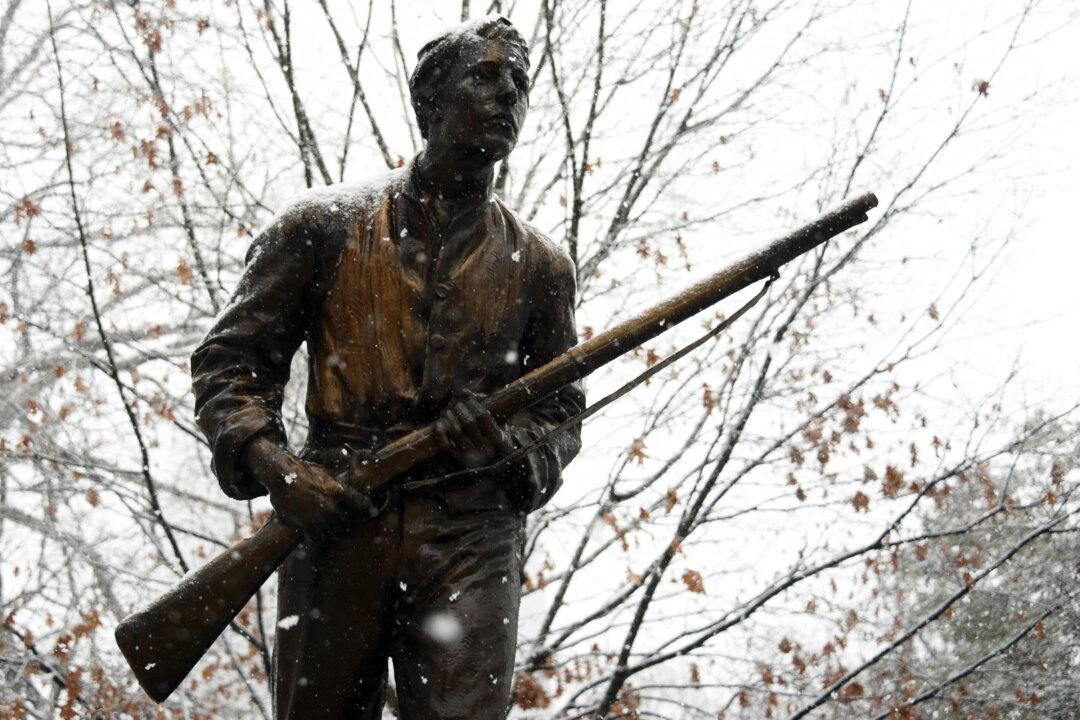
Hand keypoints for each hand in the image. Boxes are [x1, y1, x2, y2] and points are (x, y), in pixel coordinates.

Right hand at [242, 436, 370, 538]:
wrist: (281, 476)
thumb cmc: (303, 471)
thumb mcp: (326, 474)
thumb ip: (337, 486)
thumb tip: (345, 491)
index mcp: (339, 492)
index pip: (362, 504)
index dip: (368, 509)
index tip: (370, 512)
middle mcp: (331, 507)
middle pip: (348, 523)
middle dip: (348, 525)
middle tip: (345, 525)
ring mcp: (318, 518)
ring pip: (335, 534)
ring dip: (335, 534)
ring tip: (333, 533)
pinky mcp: (305, 526)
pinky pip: (318, 539)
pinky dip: (320, 539)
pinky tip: (319, 536)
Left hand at [433, 392, 513, 468]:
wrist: (496, 462)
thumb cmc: (497, 434)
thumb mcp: (500, 420)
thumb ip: (485, 404)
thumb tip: (464, 391)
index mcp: (497, 437)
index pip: (482, 415)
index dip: (473, 402)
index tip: (467, 396)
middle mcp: (485, 447)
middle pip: (469, 423)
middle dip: (460, 410)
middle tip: (456, 405)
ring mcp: (472, 454)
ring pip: (457, 432)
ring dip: (449, 419)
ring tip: (446, 411)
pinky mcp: (459, 458)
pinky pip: (446, 446)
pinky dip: (440, 435)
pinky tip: (439, 424)